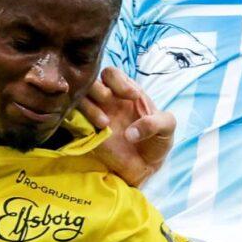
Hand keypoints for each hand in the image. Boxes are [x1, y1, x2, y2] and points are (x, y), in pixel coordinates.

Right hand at [81, 66, 173, 187]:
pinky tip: (100, 129)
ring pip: (79, 98)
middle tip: (109, 100)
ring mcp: (96, 115)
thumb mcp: (168, 127)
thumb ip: (157, 122)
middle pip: (90, 80)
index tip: (133, 97)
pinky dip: (83, 121)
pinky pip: (74, 119)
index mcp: (126, 91)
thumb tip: (131, 132)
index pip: (112, 74)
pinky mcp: (88, 132)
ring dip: (89, 106)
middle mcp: (108, 100)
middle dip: (98, 87)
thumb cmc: (156, 142)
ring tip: (105, 123)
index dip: (118, 81)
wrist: (146, 167)